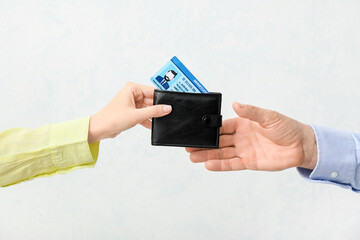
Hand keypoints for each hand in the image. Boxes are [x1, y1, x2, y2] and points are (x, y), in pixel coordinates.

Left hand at [88, 82, 171, 142]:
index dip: (162, 98)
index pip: (152, 91)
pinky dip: (148, 120)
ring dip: (152, 116)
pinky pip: (144, 114)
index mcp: (132, 88)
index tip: (171, 104)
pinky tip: (153, 126)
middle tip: (167, 115)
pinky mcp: (131, 112)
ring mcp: (132, 103)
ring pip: (148, 108)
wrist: (99, 129)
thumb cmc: (112, 119)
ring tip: (160, 121)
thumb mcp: (136, 115)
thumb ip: (154, 112)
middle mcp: (132, 94)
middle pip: (151, 100)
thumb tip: (167, 108)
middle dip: (158, 108)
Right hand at [186, 103, 316, 170]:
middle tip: (189, 146)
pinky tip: (209, 165)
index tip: (197, 130)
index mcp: (243, 124)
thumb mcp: (269, 116)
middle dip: (204, 144)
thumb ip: (252, 112)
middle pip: (218, 141)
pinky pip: (232, 164)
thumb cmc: (287, 127)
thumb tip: (237, 104)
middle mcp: (241, 138)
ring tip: (193, 156)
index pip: (222, 126)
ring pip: (221, 153)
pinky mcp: (249, 162)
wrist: (301, 146)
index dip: (209, 129)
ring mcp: (244, 150)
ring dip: (207, 155)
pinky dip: (220, 165)